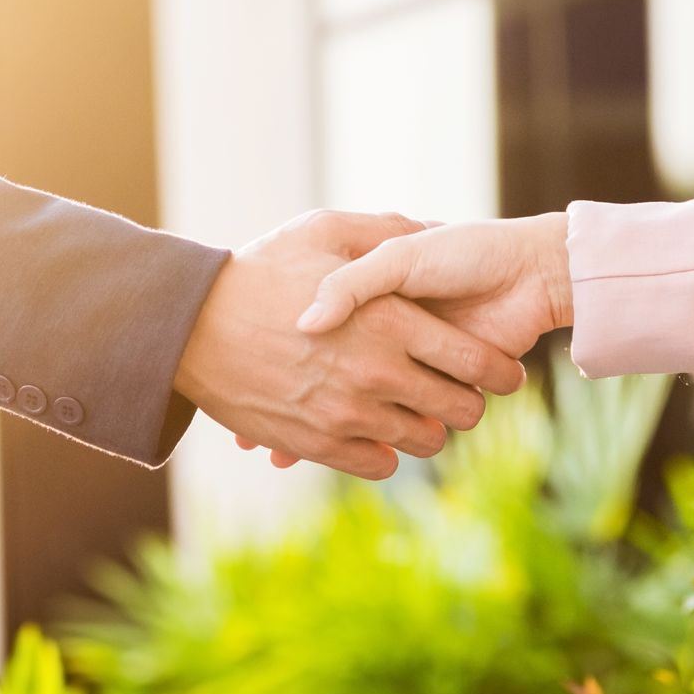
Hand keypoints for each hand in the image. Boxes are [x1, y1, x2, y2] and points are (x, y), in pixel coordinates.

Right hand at [175, 210, 526, 479]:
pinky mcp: (319, 444)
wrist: (191, 325)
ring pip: (424, 441)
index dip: (499, 371)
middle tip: (461, 394)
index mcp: (389, 320)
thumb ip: (384, 231)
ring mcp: (348, 413)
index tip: (502, 373)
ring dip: (428, 428)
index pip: (475, 363)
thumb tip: (433, 228)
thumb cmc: (257, 271)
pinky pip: (381, 464)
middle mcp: (377, 371)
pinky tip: (376, 430)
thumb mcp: (322, 230)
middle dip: (470, 403)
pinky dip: (386, 452)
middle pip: (460, 409)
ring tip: (416, 410)